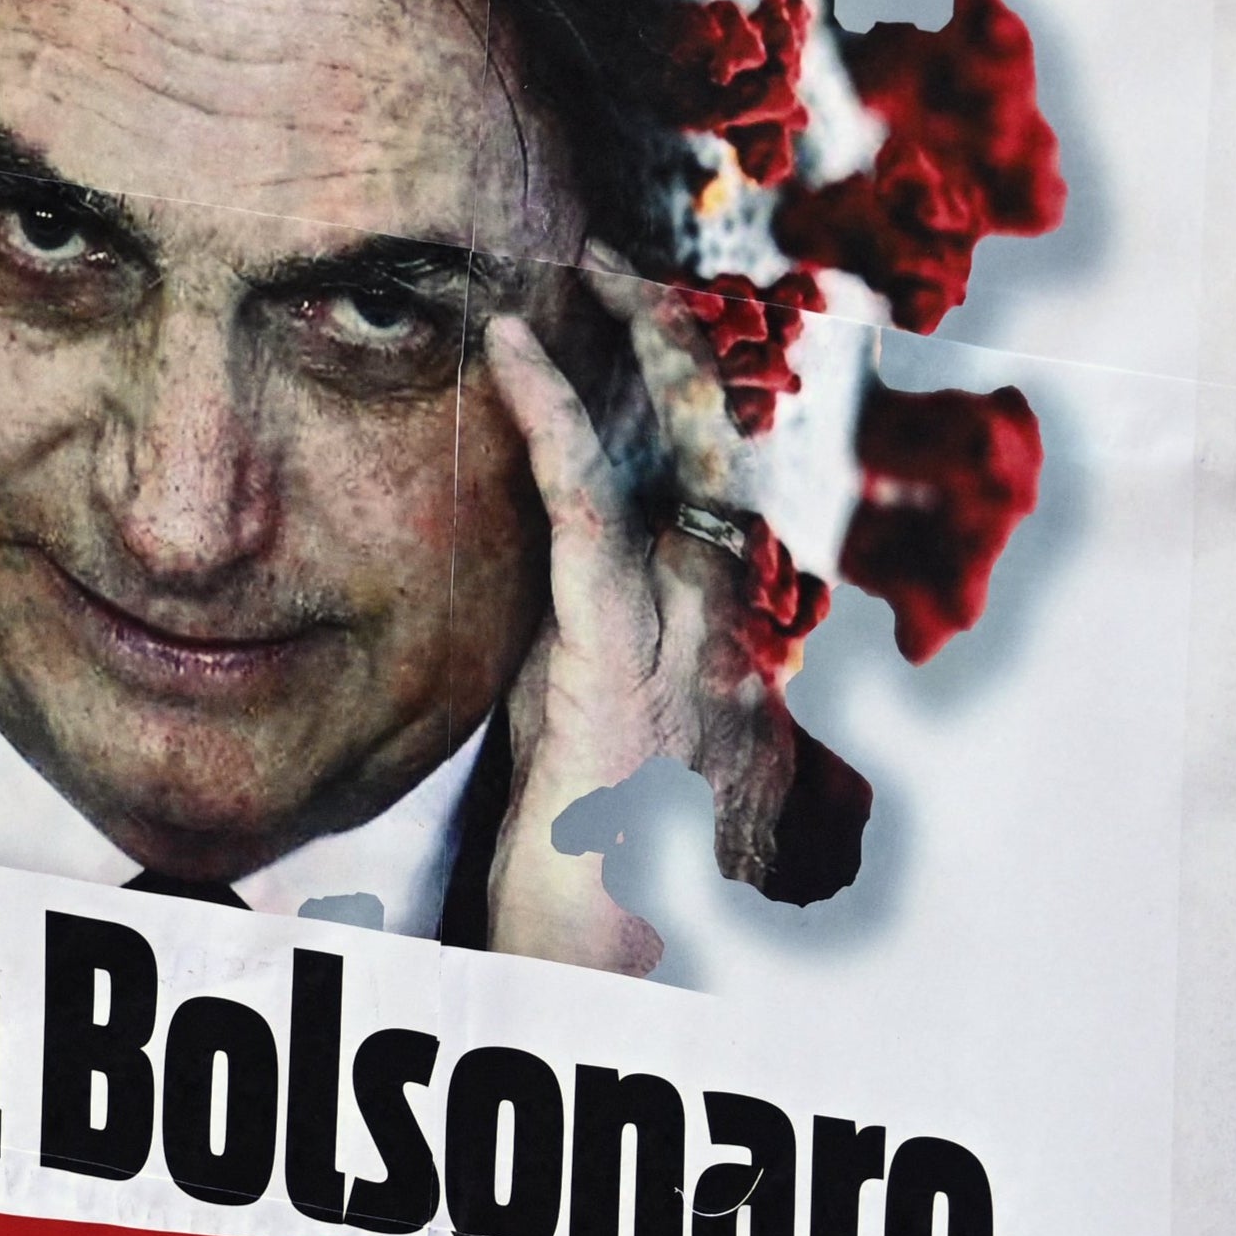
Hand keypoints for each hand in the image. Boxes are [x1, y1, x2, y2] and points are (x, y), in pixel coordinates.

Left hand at [474, 271, 798, 973]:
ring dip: (635, 348)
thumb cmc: (581, 879)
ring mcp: (679, 643)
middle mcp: (716, 630)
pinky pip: (589, 509)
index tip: (626, 329)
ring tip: (581, 267)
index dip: (682, 401)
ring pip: (682, 456)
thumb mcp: (576, 746)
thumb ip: (574, 662)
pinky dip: (551, 416)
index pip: (713, 490)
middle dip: (682, 346)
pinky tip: (510, 351)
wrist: (595, 971)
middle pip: (726, 448)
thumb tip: (546, 608)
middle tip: (618, 263)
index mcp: (707, 646)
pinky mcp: (615, 659)